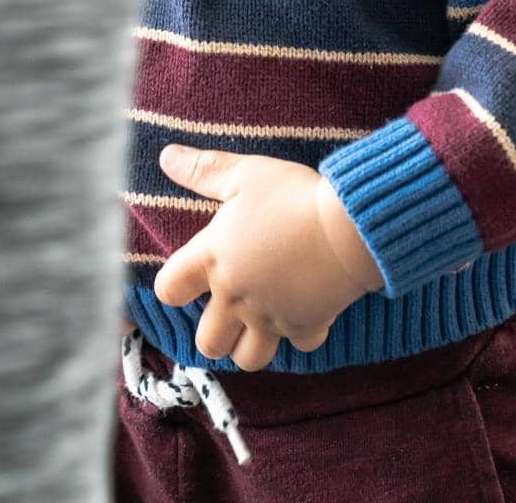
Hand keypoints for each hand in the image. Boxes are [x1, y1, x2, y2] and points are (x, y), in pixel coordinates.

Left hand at [152, 144, 383, 371]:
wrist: (347, 226)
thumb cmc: (292, 196)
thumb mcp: (245, 174)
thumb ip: (204, 170)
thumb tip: (167, 156)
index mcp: (214, 259)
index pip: (169, 289)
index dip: (173, 287)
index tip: (187, 278)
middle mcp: (236, 297)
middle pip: (207, 341)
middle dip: (213, 331)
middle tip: (228, 307)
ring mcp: (270, 317)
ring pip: (247, 359)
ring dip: (250, 344)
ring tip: (259, 320)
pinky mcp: (305, 326)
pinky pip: (297, 345)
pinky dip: (300, 332)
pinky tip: (304, 310)